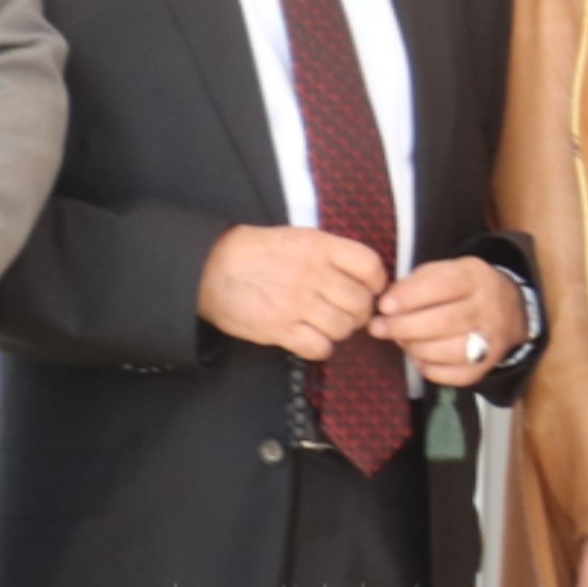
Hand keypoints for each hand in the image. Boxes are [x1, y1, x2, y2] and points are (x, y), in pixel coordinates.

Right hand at [199, 223, 387, 360]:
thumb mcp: (298, 238)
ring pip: (344, 327)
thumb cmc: (258, 253)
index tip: (370, 290)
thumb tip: (367, 278)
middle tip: (346, 312)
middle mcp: (311, 273)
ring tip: (325, 324)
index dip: (377, 283)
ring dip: (339, 331)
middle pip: (361, 303)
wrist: (210, 268)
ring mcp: (295, 302)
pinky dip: (320, 347)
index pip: (371, 266)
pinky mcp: (279, 328)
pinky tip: (309, 337)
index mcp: (319, 246)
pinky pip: (320, 348)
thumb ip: (332, 254)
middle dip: (359, 312)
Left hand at [370, 254, 524, 387]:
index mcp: (475, 278)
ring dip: (416, 348)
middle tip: (378, 328)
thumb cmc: (464, 288)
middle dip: (403, 327)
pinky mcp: (488, 364)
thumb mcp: (445, 271)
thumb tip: (387, 305)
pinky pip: (457, 375)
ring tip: (401, 341)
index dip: (410, 297)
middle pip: (444, 321)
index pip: (442, 285)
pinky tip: (419, 358)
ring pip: (450, 351)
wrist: (511, 308)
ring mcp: (492, 339)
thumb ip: (416, 282)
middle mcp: (489, 308)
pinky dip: (431, 370)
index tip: (384, 306)